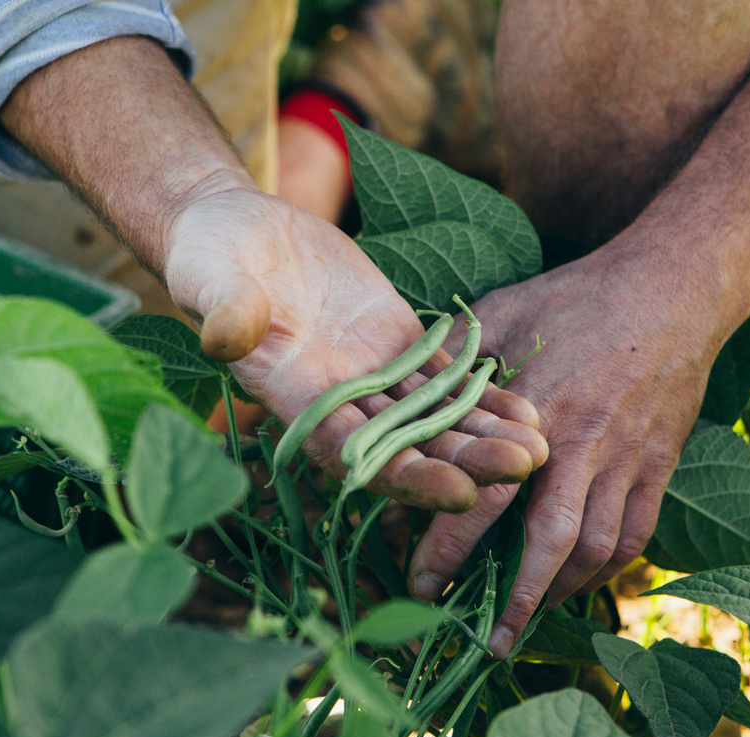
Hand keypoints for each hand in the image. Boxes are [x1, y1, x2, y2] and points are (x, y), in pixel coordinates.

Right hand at [163, 182, 548, 510]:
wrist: (236, 231)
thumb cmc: (209, 256)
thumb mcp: (209, 276)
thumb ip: (223, 309)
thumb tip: (226, 337)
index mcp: (292, 399)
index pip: (353, 453)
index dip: (406, 477)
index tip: (460, 493)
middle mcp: (337, 401)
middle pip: (408, 445)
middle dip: (465, 461)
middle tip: (525, 469)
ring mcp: (371, 375)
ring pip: (434, 417)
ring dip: (484, 436)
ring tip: (541, 446)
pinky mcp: (395, 343)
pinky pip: (443, 376)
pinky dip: (481, 394)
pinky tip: (527, 408)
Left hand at [406, 237, 725, 653]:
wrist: (668, 287)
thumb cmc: (573, 297)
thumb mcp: (502, 311)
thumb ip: (451, 357)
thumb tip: (399, 387)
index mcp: (533, 411)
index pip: (484, 496)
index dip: (450, 547)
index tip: (420, 583)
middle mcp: (581, 446)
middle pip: (547, 542)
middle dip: (512, 600)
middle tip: (483, 640)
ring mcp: (626, 460)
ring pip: (595, 550)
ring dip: (558, 594)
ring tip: (524, 620)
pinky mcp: (658, 465)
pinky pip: (635, 536)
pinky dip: (606, 571)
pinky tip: (577, 584)